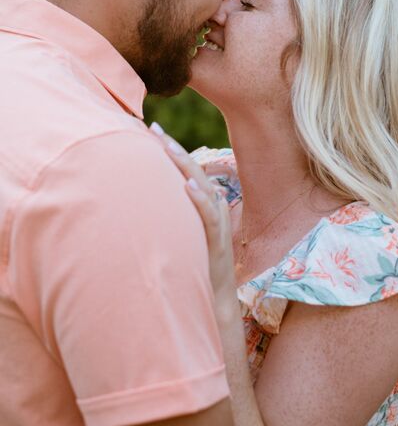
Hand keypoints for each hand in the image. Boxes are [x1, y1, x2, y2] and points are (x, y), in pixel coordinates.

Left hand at [149, 124, 237, 307]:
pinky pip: (209, 215)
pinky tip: (187, 186)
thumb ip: (176, 212)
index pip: (188, 169)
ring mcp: (217, 222)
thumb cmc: (197, 263)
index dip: (172, 149)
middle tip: (154, 128)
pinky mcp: (217, 240)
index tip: (151, 130)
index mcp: (205, 201)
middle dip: (174, 149)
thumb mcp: (184, 231)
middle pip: (194, 170)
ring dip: (185, 165)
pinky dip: (200, 199)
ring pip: (202, 186)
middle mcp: (214, 206)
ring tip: (168, 147)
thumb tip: (156, 196)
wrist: (215, 297)